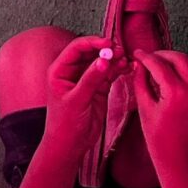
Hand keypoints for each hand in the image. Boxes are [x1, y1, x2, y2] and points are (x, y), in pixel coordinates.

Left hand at [36, 34, 116, 153]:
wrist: (70, 146)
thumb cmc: (64, 125)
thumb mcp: (77, 101)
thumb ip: (90, 80)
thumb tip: (104, 60)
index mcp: (60, 70)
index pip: (77, 48)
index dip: (93, 42)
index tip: (108, 44)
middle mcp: (73, 72)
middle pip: (91, 52)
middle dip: (106, 49)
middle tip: (120, 51)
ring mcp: (87, 79)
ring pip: (102, 61)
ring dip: (114, 58)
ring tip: (125, 59)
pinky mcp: (99, 88)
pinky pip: (109, 73)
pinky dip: (118, 69)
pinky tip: (127, 67)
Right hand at [131, 49, 187, 185]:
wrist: (182, 163)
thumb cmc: (159, 141)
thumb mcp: (145, 110)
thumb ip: (141, 83)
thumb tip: (139, 65)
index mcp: (177, 93)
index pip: (160, 64)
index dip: (145, 57)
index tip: (135, 53)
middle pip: (179, 58)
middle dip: (162, 54)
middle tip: (146, 58)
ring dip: (172, 62)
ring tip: (154, 68)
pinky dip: (180, 73)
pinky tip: (166, 79)